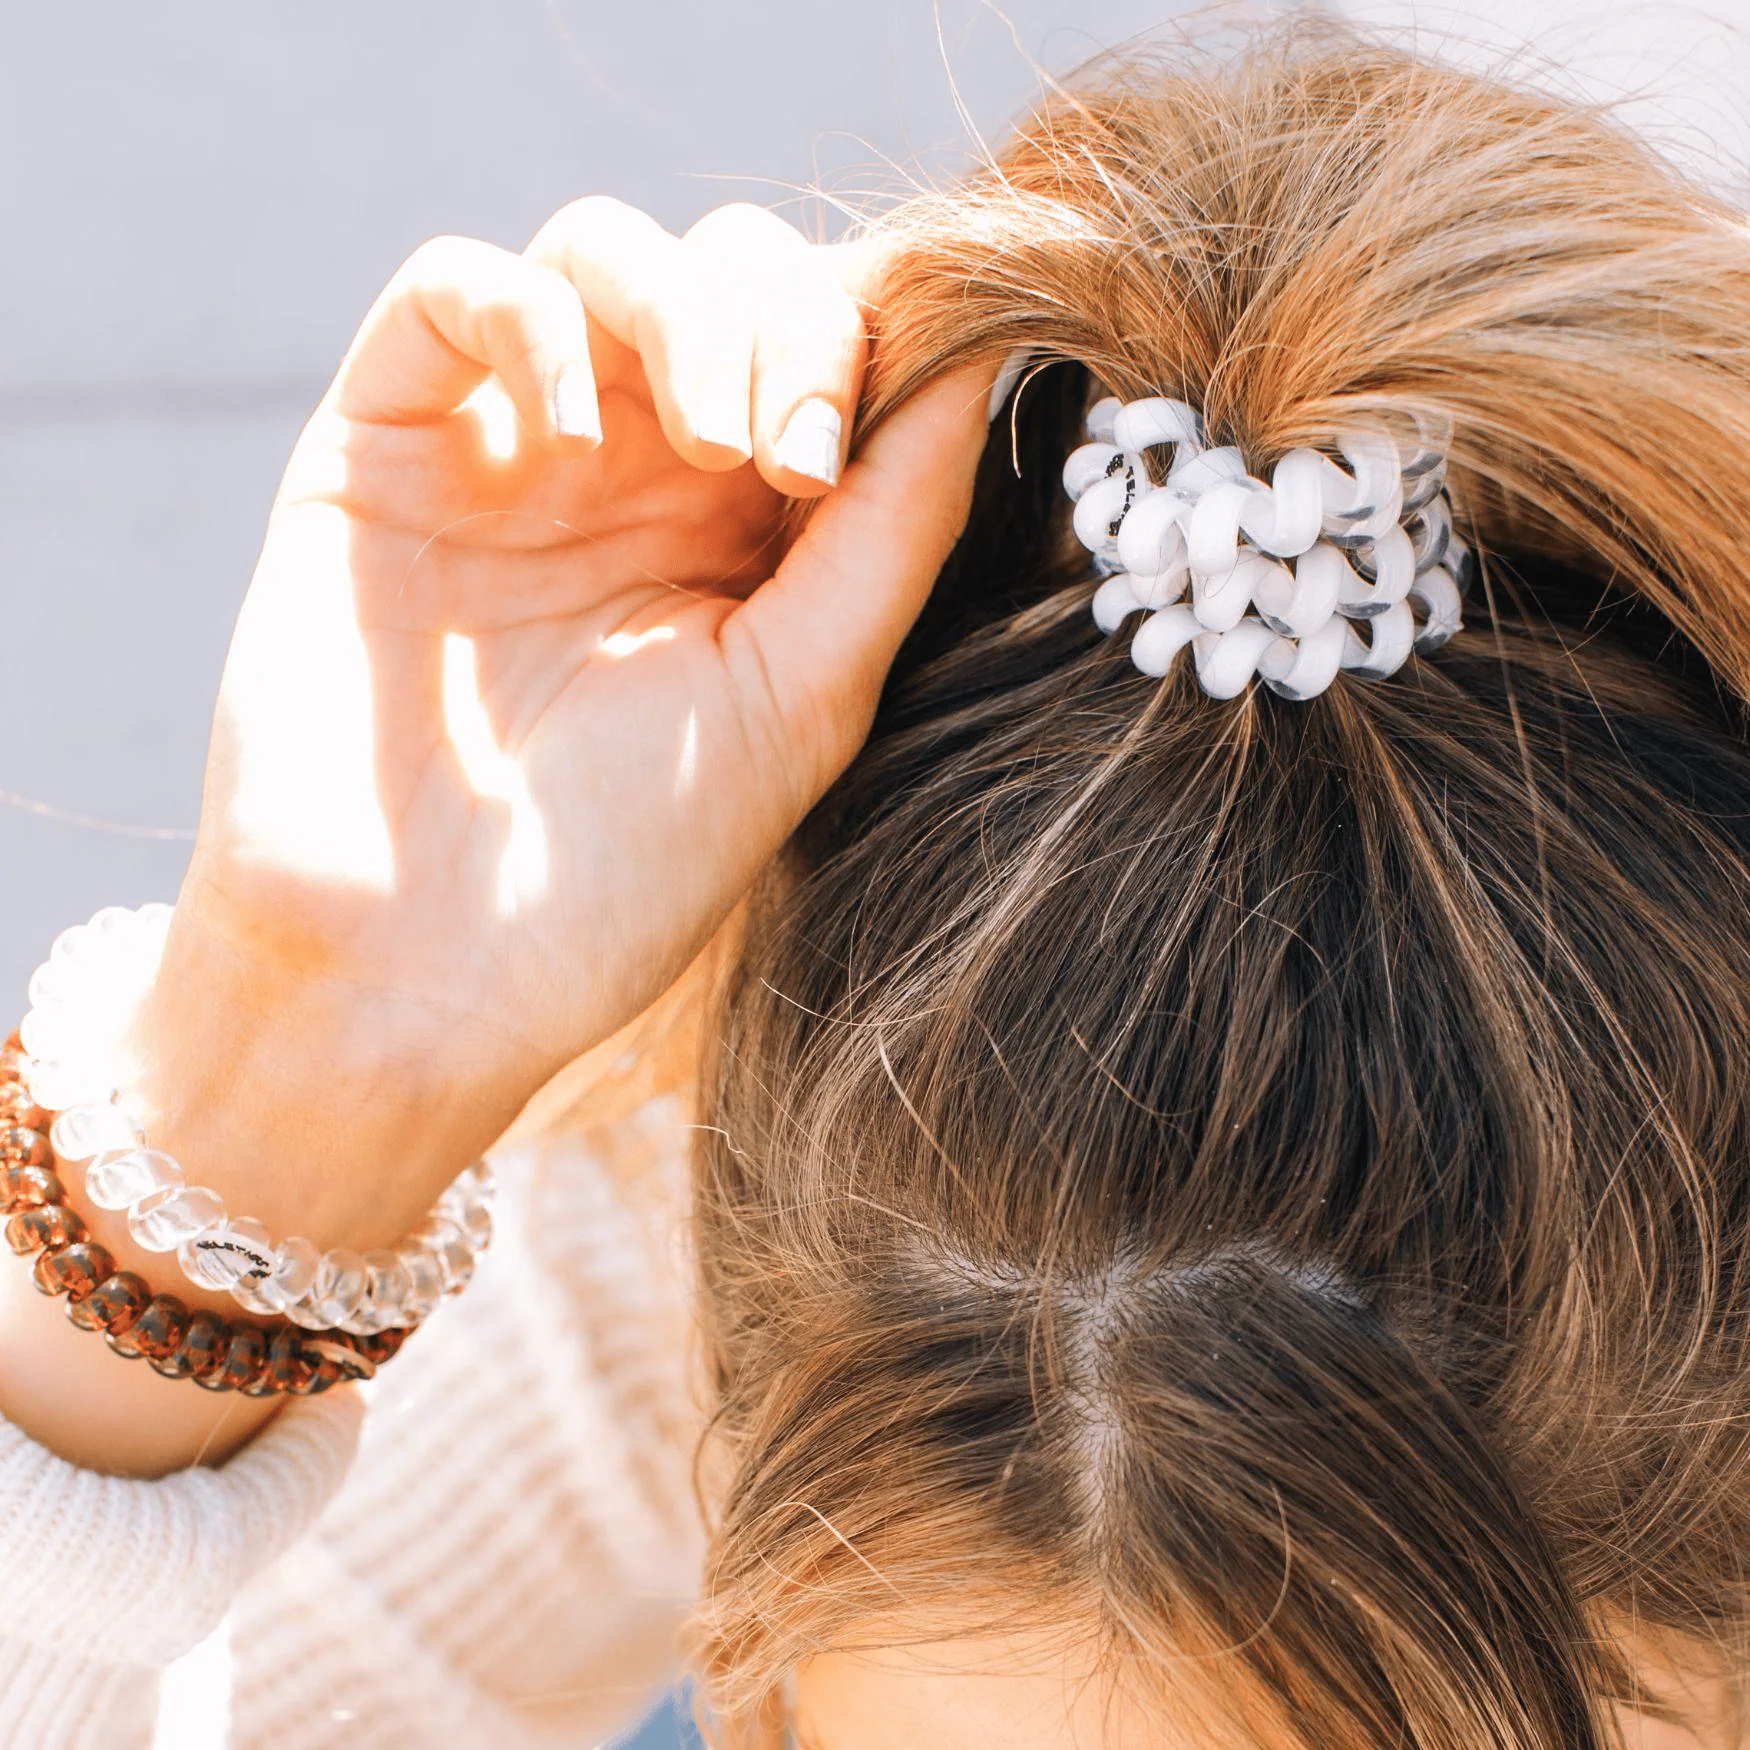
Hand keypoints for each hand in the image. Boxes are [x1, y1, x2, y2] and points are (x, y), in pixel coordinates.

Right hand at [134, 199, 991, 1229]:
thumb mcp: (803, 696)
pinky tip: (565, 442)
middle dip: (786, 327)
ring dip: (681, 311)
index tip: (847, 460)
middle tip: (782, 462)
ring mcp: (513, 452)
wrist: (419, 972)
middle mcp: (640, 477)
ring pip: (608, 252)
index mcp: (752, 537)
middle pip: (738, 273)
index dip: (868, 350)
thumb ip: (894, 526)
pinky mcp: (385, 443)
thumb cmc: (624, 868)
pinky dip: (527, 319)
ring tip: (702, 447)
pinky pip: (456, 286)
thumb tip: (982, 359)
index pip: (835, 349)